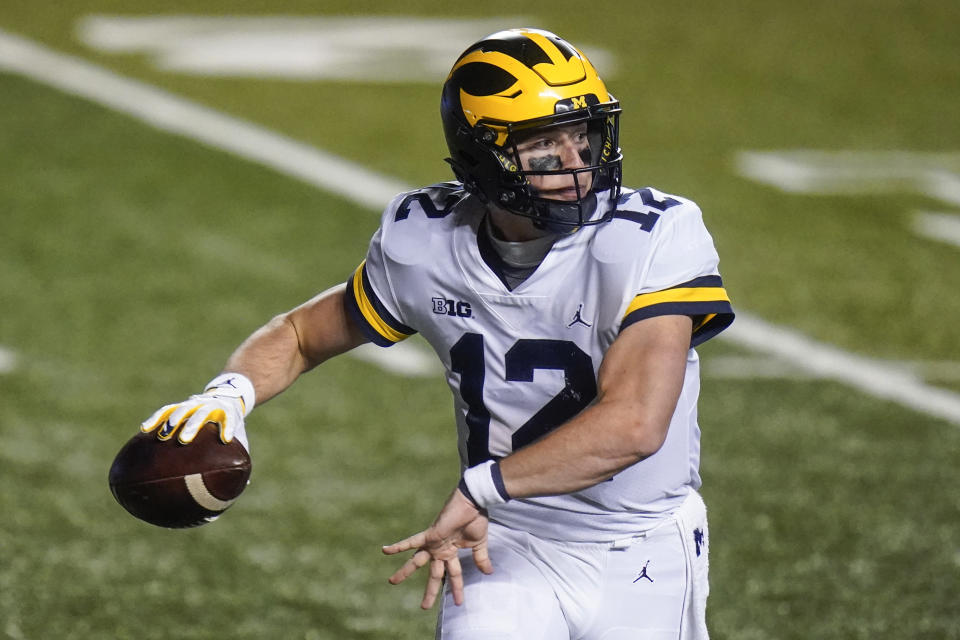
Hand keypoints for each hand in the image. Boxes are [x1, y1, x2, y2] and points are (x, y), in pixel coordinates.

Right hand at [140, 374, 252, 449]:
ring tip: (163, 436)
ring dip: (173, 421)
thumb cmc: (232, 428)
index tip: (226, 440)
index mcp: (228, 414)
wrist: (228, 399)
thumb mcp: (240, 438)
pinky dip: (157, 418)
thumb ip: (239, 458)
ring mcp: (195, 404)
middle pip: (202, 414)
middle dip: (193, 425)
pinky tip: (144, 429)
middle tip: (184, 439)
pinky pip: (167, 410)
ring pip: (183, 409)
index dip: (228, 428)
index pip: (229, 419)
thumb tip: (242, 487)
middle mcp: (211, 406)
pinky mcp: (182, 405)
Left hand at [382, 488, 492, 608]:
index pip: (453, 575)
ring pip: (417, 561)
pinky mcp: (429, 535)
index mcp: (452, 552)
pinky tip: (385, 551)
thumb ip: (481, 558)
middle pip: (434, 575)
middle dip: (430, 592)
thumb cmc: (476, 520)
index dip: (457, 589)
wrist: (473, 504)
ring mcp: (433, 543)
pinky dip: (398, 546)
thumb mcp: (479, 544)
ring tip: (392, 582)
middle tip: (424, 607)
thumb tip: (489, 572)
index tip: (460, 603)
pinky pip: (410, 542)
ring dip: (404, 572)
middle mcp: (440, 550)